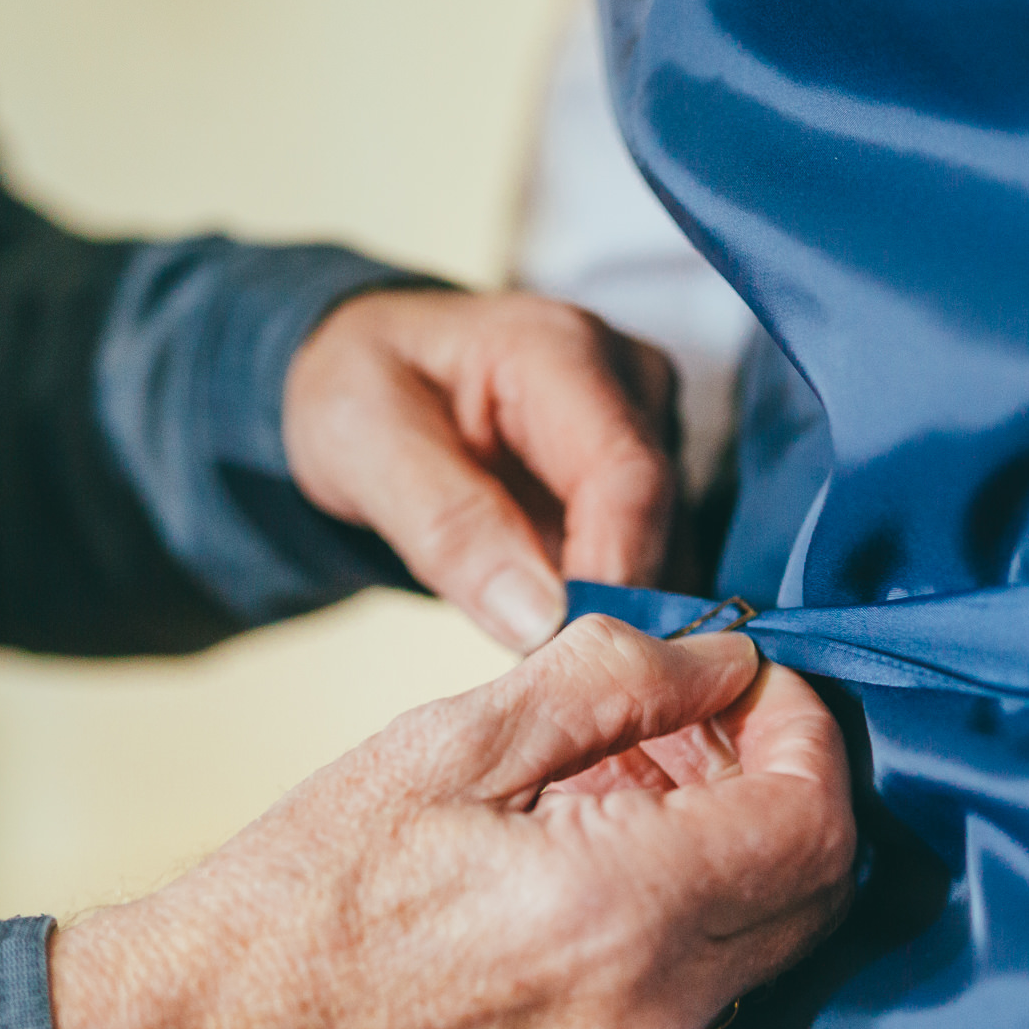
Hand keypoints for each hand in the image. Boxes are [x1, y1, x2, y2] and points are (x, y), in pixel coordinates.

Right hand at [48, 617, 853, 1028]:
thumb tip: (724, 655)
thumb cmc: (307, 892)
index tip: (753, 680)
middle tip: (694, 719)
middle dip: (783, 784)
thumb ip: (613, 681)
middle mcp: (653, 1017)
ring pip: (764, 944)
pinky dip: (690, 913)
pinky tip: (599, 858)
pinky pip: (705, 996)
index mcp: (619, 914)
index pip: (814, 823)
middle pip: (814, 892)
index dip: (807, 732)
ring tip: (626, 779)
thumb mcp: (453, 740)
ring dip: (735, 848)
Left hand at [284, 289, 678, 651]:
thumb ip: (448, 525)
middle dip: (609, 610)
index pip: (628, 480)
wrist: (371, 380)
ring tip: (531, 650)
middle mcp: (628, 380)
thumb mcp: (362, 442)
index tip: (558, 657)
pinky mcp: (645, 477)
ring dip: (612, 614)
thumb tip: (540, 620)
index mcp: (560, 350)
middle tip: (536, 678)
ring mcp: (648, 427)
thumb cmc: (360, 392)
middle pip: (660, 522)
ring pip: (668, 551)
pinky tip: (552, 628)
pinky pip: (653, 560)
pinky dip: (610, 607)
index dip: (610, 580)